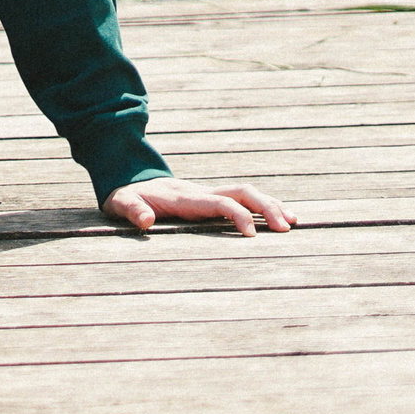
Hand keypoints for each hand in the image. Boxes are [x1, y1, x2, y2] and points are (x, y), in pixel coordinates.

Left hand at [103, 177, 295, 236]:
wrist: (127, 178)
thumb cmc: (125, 196)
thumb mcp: (121, 203)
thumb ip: (133, 211)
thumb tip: (147, 220)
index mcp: (184, 197)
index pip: (219, 203)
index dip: (237, 215)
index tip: (252, 234)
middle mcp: (201, 192)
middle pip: (242, 192)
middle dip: (266, 207)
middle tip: (286, 228)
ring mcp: (208, 193)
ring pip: (246, 193)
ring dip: (270, 204)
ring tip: (293, 222)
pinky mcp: (211, 198)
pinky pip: (241, 199)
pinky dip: (262, 205)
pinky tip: (278, 217)